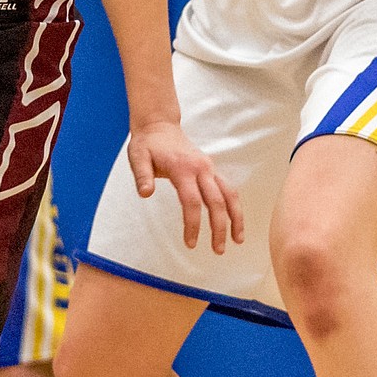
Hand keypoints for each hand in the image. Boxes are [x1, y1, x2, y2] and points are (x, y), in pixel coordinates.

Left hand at [128, 121, 243, 253]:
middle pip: (216, 201)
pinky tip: (235, 222)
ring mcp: (209, 168)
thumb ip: (142, 176)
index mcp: (183, 168)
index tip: (190, 244)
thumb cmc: (147, 144)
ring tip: (238, 240)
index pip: (192, 202)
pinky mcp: (211, 169)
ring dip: (236, 217)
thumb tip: (145, 194)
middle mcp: (201, 168)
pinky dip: (234, 206)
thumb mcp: (137, 157)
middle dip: (220, 228)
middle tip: (218, 251)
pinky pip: (228, 189)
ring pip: (230, 194)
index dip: (193, 224)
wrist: (159, 126)